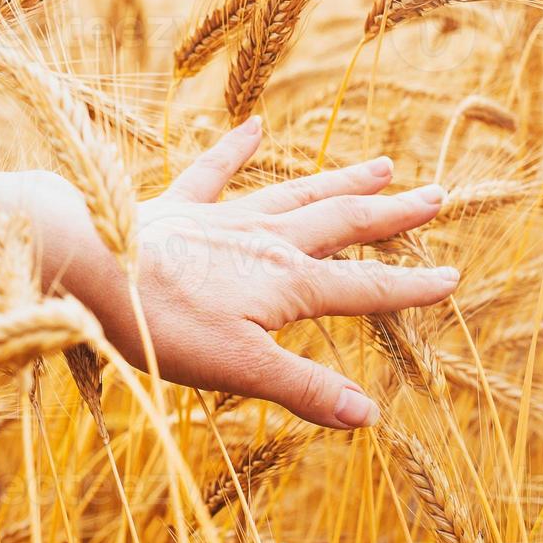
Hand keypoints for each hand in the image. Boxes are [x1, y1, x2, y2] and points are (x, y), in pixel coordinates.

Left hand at [51, 117, 458, 428]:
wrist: (92, 267)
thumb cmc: (164, 326)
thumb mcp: (242, 370)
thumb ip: (306, 389)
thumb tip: (370, 417)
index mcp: (288, 285)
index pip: (364, 290)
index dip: (409, 289)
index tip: (451, 277)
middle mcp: (267, 242)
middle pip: (342, 225)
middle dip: (391, 216)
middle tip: (436, 195)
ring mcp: (224, 219)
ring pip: (297, 194)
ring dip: (341, 180)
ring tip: (382, 163)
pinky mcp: (178, 208)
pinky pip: (213, 171)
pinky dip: (236, 148)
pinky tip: (255, 125)